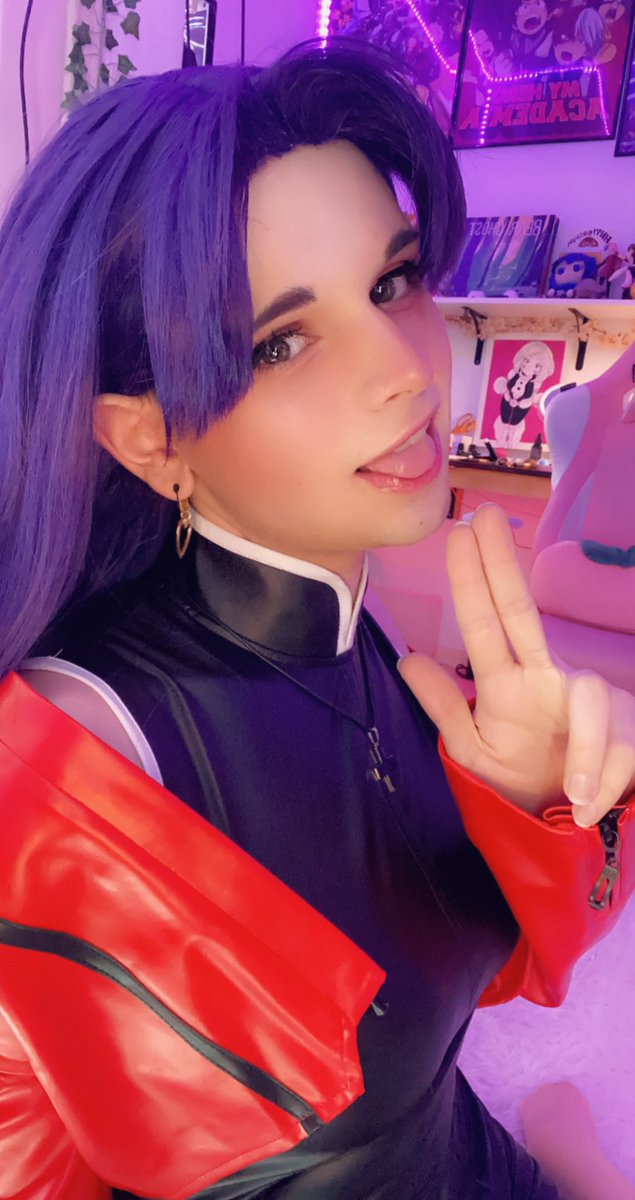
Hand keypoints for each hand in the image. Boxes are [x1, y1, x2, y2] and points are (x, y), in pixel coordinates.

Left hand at [398, 505, 634, 825]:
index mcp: (507, 679)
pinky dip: (603, 782)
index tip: (459, 530)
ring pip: (591, 701)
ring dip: (588, 748)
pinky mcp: (626, 726)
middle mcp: (545, 675)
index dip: (471, 578)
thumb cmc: (517, 773)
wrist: (558, 817)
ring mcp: (587, 697)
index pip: (486, 622)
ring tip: (575, 792)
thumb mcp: (474, 747)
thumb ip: (446, 708)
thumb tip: (408, 660)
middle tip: (486, 518)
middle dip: (502, 566)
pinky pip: (620, 749)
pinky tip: (586, 808)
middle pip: (523, 614)